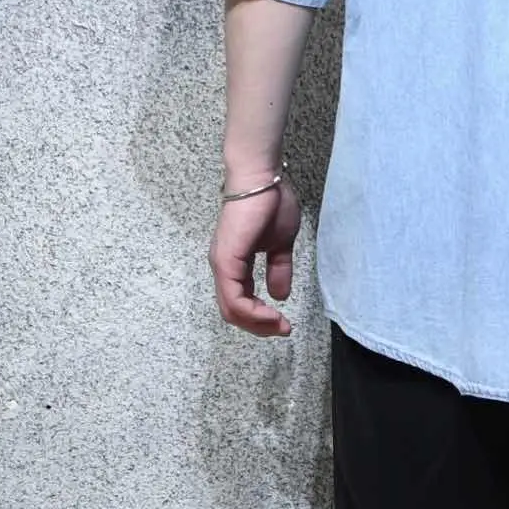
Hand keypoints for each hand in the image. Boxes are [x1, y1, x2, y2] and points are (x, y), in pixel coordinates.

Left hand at [208, 177, 301, 336]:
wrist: (262, 178)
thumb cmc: (270, 202)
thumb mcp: (280, 244)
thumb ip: (278, 269)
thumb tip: (280, 295)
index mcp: (234, 264)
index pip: (241, 302)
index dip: (262, 318)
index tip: (286, 324)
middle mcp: (224, 267)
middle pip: (233, 312)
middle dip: (260, 326)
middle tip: (283, 329)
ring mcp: (223, 264)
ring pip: (231, 309)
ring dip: (257, 323)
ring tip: (280, 325)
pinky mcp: (227, 260)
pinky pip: (234, 298)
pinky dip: (252, 312)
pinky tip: (272, 313)